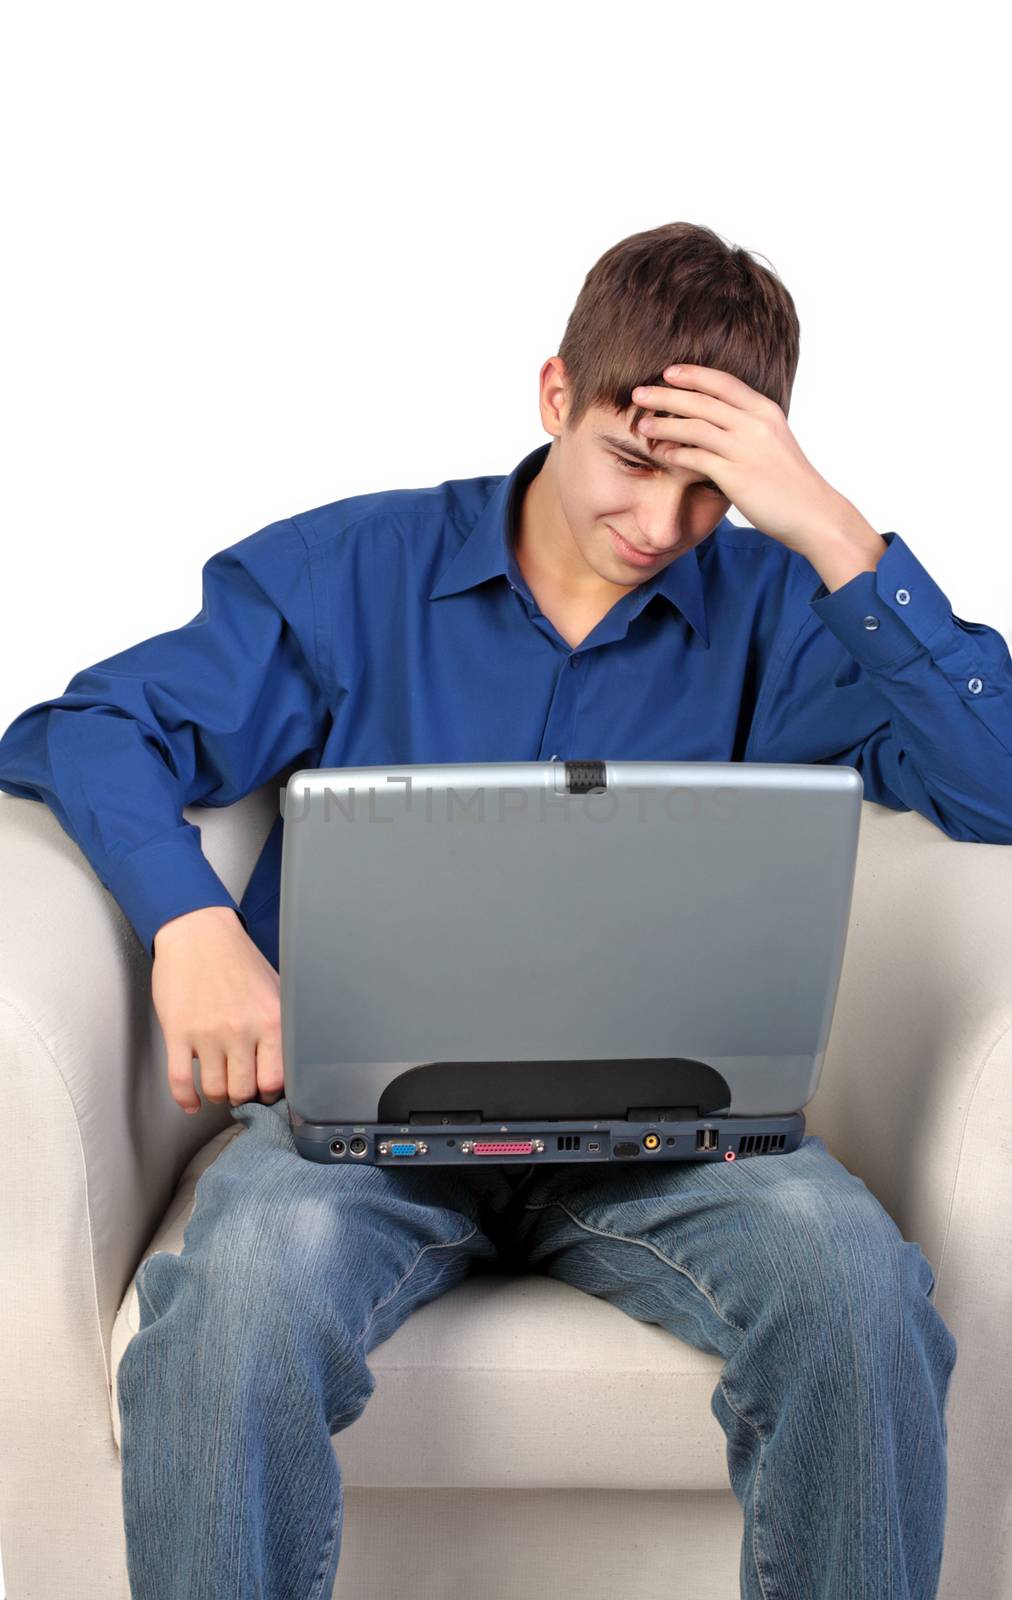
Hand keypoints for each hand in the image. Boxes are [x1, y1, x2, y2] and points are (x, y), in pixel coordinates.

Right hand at [151, 905, 284, 1113]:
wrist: (197, 932)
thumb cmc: (236, 959)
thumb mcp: (275, 987)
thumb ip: (282, 1023)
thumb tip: (291, 1058)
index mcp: (270, 1019)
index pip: (275, 1080)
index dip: (269, 1093)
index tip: (264, 1091)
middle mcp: (241, 1030)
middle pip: (243, 1090)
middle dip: (242, 1095)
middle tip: (240, 1089)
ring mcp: (207, 1034)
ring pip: (214, 1090)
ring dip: (217, 1094)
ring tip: (219, 1085)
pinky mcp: (177, 1033)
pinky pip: (180, 1082)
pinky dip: (186, 1100)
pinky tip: (192, 1103)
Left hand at [631, 364, 846, 552]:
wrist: (812, 512)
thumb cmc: (789, 480)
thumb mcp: (773, 440)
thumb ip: (748, 425)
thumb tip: (719, 419)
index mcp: (765, 410)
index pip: (722, 382)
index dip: (693, 374)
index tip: (668, 372)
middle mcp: (755, 425)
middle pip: (702, 400)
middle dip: (666, 394)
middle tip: (639, 392)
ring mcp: (745, 450)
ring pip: (694, 427)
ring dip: (664, 424)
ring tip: (643, 424)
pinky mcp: (736, 476)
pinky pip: (696, 459)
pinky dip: (676, 454)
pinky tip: (662, 454)